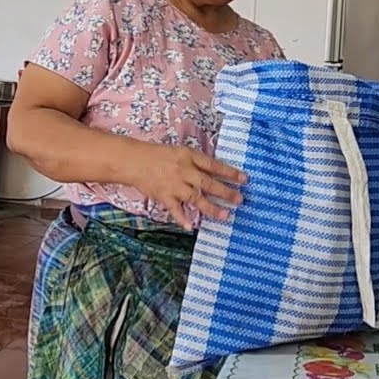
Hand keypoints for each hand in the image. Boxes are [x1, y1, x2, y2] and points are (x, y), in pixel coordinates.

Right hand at [126, 143, 246, 228]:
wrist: (134, 160)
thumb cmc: (159, 155)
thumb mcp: (181, 152)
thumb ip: (198, 162)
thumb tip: (218, 173)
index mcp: (189, 157)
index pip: (214, 165)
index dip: (230, 172)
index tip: (245, 179)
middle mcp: (183, 171)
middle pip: (208, 183)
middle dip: (225, 192)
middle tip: (240, 200)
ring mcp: (174, 185)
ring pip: (195, 198)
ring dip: (211, 208)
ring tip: (225, 216)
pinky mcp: (163, 196)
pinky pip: (175, 209)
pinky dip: (182, 218)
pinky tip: (191, 227)